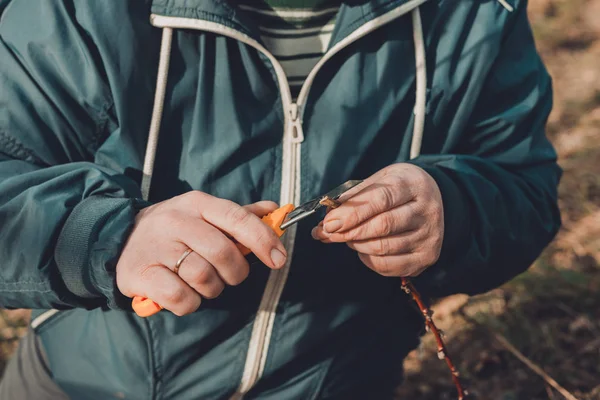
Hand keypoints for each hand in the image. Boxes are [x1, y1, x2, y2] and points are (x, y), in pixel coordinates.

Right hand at [116, 192, 287, 315]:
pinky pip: (181, 298)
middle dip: (236, 272)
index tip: (278, 259)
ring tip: (202, 282)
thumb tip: (275, 210)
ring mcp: (156, 247)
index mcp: (197, 204)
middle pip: (223, 252)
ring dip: (212, 288)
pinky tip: (183, 293)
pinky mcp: (140, 274)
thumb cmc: (175, 231)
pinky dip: (190, 302)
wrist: (119, 240)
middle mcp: (176, 221)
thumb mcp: (204, 214)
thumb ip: (240, 215)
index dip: (262, 239)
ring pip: (204, 277)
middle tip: (230, 276)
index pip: (237, 218)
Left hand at [312, 164, 442, 276]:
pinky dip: (368, 259)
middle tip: (328, 232)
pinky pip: (388, 266)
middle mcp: (427, 211)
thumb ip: (354, 197)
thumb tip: (328, 219)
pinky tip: (363, 248)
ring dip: (356, 244)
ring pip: (383, 248)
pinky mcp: (426, 258)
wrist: (433, 198)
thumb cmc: (399, 189)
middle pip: (382, 226)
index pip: (381, 199)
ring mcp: (429, 237)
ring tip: (347, 236)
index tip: (329, 222)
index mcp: (414, 184)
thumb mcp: (379, 179)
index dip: (352, 213)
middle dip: (349, 232)